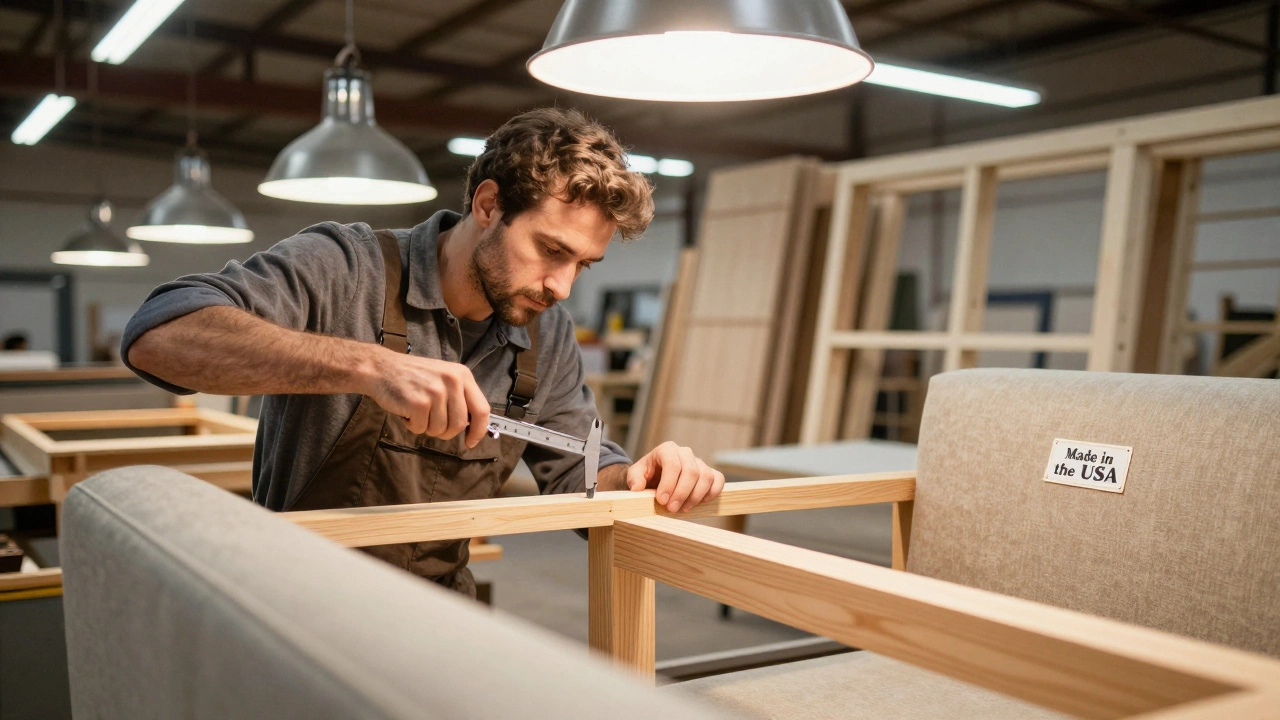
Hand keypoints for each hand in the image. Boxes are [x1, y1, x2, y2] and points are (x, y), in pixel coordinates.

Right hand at [365, 347, 490, 446]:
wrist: (381, 368)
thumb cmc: (413, 377)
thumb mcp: (443, 378)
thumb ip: (460, 398)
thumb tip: (473, 426)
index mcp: (462, 375)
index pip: (482, 409)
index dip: (478, 430)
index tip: (471, 441)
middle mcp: (452, 381)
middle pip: (460, 424)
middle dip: (446, 432)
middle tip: (432, 424)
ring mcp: (436, 392)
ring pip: (440, 429)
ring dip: (426, 427)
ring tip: (417, 411)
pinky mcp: (419, 403)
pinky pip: (421, 429)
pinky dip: (412, 426)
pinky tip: (407, 411)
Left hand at [625, 441, 724, 512]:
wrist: (656, 477)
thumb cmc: (647, 475)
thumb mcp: (635, 474)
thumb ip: (634, 479)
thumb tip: (638, 487)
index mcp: (667, 449)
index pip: (672, 464)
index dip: (668, 484)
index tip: (662, 501)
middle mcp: (685, 453)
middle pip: (691, 471)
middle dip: (682, 493)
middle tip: (672, 509)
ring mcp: (699, 462)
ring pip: (706, 477)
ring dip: (696, 496)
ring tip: (683, 509)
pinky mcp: (709, 472)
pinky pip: (718, 480)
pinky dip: (712, 493)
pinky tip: (699, 503)